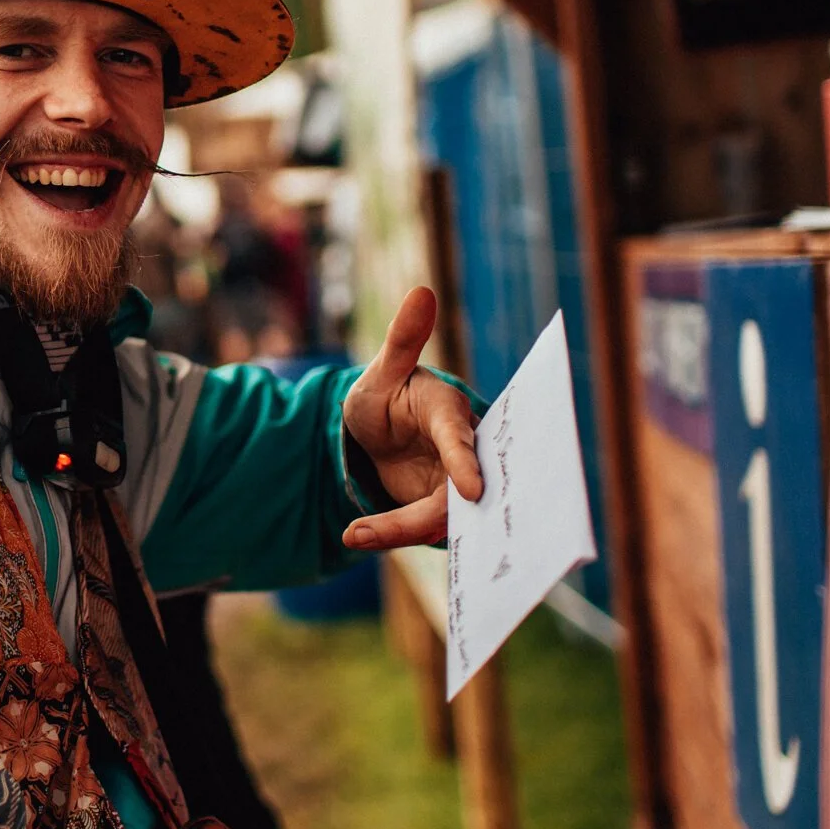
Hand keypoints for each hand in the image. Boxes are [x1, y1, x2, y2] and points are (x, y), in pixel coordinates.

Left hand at [338, 286, 485, 549]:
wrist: (379, 432)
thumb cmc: (386, 393)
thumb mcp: (382, 371)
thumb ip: (402, 340)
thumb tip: (421, 291)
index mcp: (449, 411)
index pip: (460, 436)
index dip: (465, 462)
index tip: (474, 490)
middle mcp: (462, 449)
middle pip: (455, 491)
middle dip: (424, 517)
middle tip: (373, 531)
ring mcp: (455, 482)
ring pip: (440, 517)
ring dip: (398, 529)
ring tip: (355, 534)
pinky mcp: (442, 508)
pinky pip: (427, 528)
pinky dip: (397, 535)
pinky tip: (361, 537)